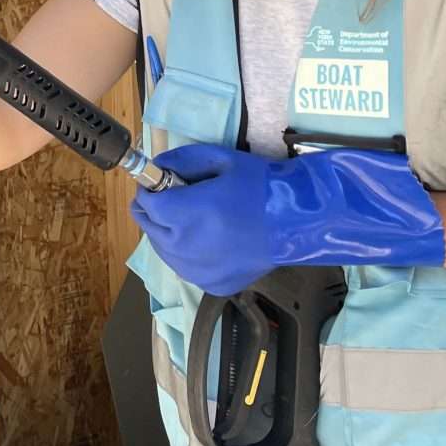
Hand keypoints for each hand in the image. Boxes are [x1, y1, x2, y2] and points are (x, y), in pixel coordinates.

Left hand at [131, 143, 445, 295]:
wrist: (297, 222)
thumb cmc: (260, 185)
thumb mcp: (220, 159)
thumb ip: (181, 160)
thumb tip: (155, 169)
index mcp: (189, 213)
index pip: (147, 203)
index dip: (150, 190)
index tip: (160, 183)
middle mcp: (188, 246)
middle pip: (150, 228)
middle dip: (156, 210)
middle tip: (175, 199)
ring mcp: (199, 271)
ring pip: (164, 250)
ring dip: (168, 233)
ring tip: (192, 219)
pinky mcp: (213, 285)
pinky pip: (185, 267)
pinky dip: (187, 254)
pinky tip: (207, 239)